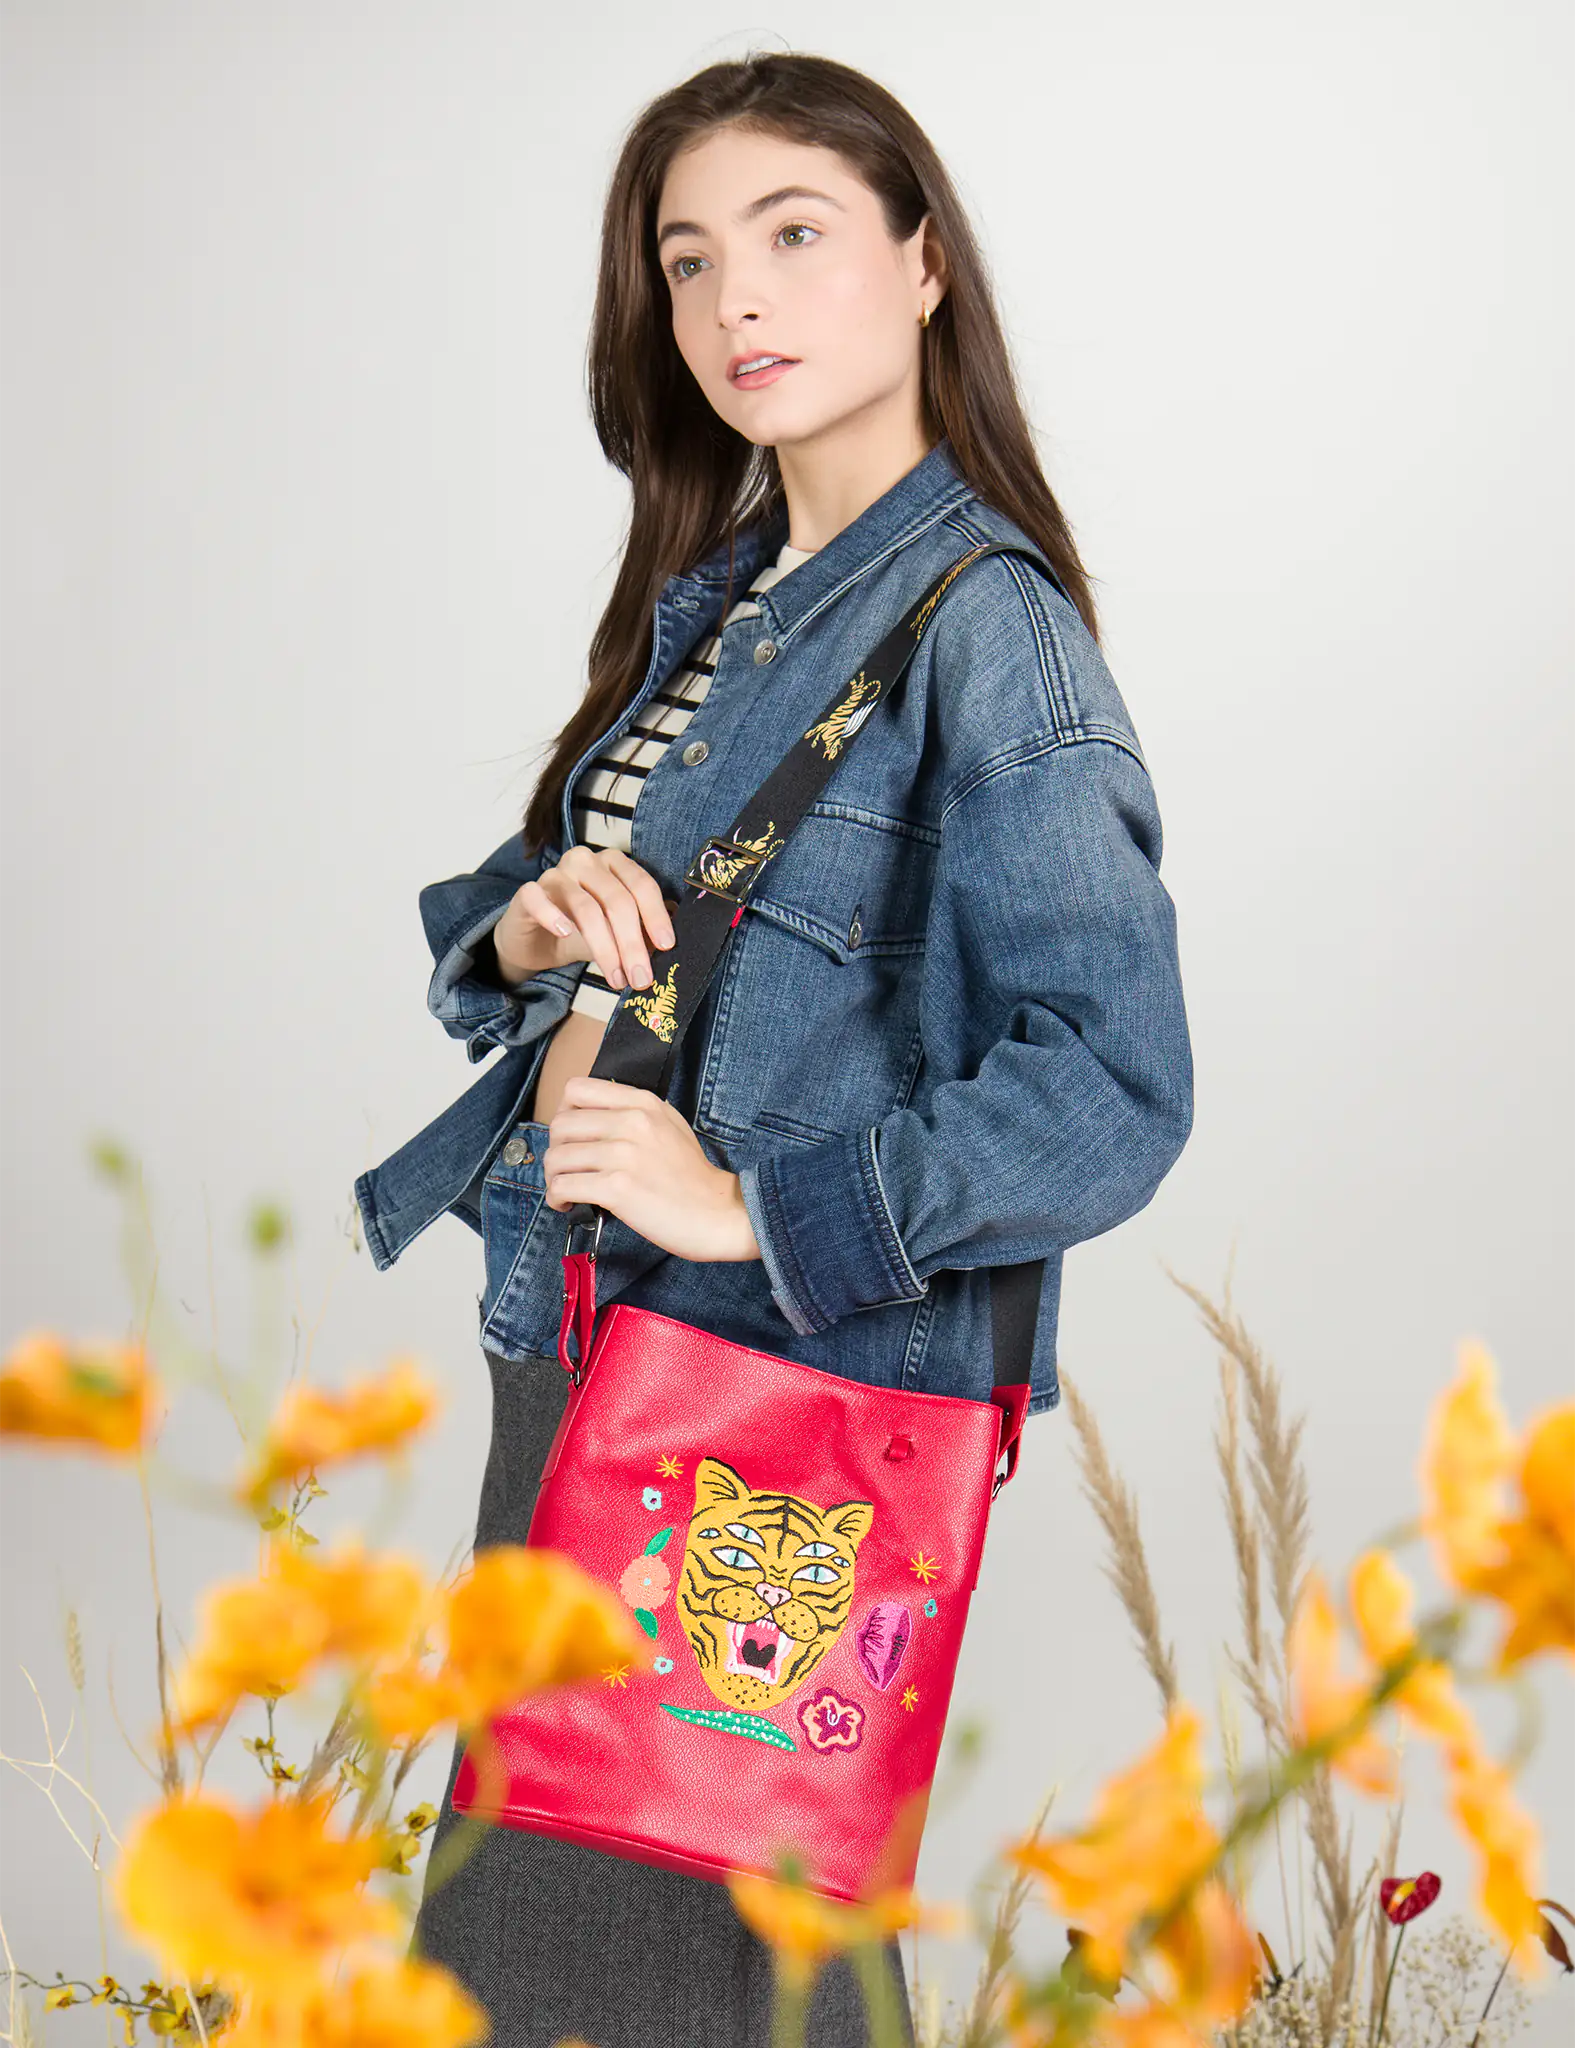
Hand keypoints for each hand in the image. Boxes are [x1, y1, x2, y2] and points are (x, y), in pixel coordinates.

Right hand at [494, 846, 677, 989]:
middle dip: (632, 943)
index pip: (642, 885)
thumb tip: (669, 944)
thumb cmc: (580, 933)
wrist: (534, 942)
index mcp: (614, 864)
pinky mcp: (527, 892)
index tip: (666, 946)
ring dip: (604, 947)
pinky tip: (566, 933)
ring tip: (616, 978)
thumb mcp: (616, 933)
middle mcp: (585, 861)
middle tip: (641, 977)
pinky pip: (538, 899)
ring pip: (585, 907)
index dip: (656, 916)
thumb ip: (640, 932)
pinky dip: (552, 916)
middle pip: (617, 899)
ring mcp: (555, 874)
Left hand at [541, 1076, 761, 1264]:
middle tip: (567, 1168)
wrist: (717, 1212)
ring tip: (566, 1189)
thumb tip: (589, 1115)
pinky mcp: (617, 1188)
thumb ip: (633, 1112)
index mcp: (642, 1103)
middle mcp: (631, 1122)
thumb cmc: (691, 1175)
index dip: (564, 1112)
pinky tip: (567, 1205)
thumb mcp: (669, 1124)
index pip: (576, 1089)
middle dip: (556, 1149)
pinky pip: (564, 1186)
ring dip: (553, 1177)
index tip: (572, 1135)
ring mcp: (624, 1155)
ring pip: (557, 1157)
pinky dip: (557, 1198)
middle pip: (560, 1124)